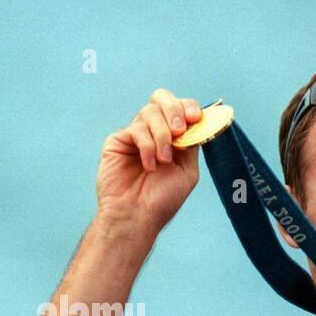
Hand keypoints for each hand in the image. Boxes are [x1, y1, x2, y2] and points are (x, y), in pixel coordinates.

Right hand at [96, 89, 202, 235]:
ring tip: (163, 160)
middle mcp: (153, 132)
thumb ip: (192, 143)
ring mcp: (135, 135)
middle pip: (162, 98)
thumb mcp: (187, 170)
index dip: (188, 106)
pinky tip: (149, 165)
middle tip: (178, 131)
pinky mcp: (118, 141)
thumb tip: (197, 120)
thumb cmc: (161, 200)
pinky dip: (147, 146)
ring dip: (162, 135)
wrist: (136, 216)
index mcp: (172, 138)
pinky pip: (136, 129)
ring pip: (149, 112)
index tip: (195, 118)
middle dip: (174, 109)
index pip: (180, 107)